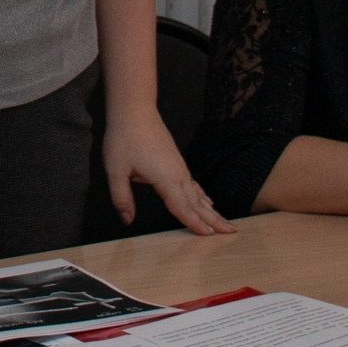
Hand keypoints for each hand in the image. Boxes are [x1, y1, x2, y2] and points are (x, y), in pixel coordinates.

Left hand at [103, 109, 234, 235]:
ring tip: (226, 223)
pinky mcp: (176, 161)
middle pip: (197, 202)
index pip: (182, 206)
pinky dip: (203, 196)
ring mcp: (179, 167)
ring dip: (212, 210)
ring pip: (198, 194)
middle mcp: (177, 174)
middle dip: (214, 219)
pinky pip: (194, 184)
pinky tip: (208, 201)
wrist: (134, 111)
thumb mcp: (115, 170)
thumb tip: (127, 219)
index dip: (194, 223)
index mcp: (165, 178)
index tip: (208, 236)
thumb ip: (121, 197)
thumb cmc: (124, 138)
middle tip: (232, 232)